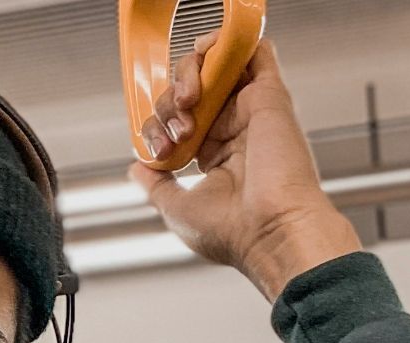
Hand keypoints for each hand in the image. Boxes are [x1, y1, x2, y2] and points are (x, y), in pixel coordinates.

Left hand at [130, 38, 360, 300]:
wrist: (270, 231)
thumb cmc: (232, 231)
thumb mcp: (177, 208)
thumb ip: (156, 184)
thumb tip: (138, 167)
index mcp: (217, 155)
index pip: (179, 120)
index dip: (158, 125)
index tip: (159, 149)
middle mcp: (235, 130)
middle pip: (191, 90)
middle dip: (168, 101)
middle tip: (176, 129)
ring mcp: (252, 111)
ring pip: (215, 66)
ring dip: (189, 72)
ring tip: (188, 100)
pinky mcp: (269, 95)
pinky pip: (252, 51)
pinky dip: (225, 44)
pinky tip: (206, 59)